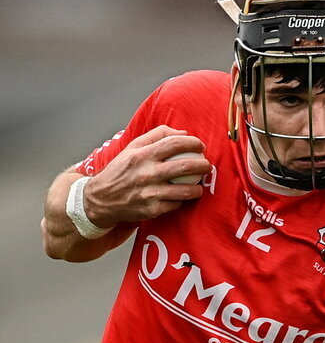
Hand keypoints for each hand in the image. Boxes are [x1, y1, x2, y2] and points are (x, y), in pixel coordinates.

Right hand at [82, 126, 209, 227]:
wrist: (101, 199)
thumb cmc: (121, 171)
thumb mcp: (132, 148)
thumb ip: (157, 136)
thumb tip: (183, 133)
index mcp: (142, 155)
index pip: (174, 143)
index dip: (192, 143)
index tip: (200, 146)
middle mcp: (146, 173)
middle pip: (184, 166)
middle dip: (202, 165)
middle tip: (206, 165)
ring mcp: (150, 193)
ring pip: (185, 190)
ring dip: (197, 187)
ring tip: (199, 185)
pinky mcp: (152, 210)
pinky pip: (176, 204)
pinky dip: (182, 200)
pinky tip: (183, 196)